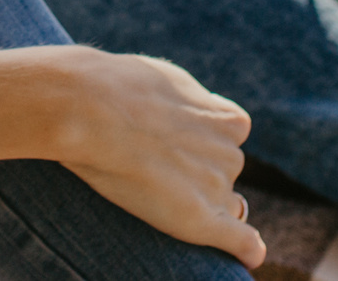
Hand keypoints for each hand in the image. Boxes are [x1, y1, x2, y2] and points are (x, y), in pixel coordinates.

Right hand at [0, 45, 263, 262]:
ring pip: (223, 204)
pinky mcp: (200, 220)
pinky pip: (241, 242)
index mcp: (230, 120)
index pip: (229, 139)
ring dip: (198, 200)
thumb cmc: (122, 89)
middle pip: (222, 172)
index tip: (170, 138)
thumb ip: (196, 103)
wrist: (91, 108)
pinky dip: (245, 250)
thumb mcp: (172, 81)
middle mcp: (231, 156)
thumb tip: (210, 110)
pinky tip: (246, 255)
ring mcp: (217, 189)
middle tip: (153, 160)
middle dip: (197, 170)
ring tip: (151, 184)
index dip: (199, 141)